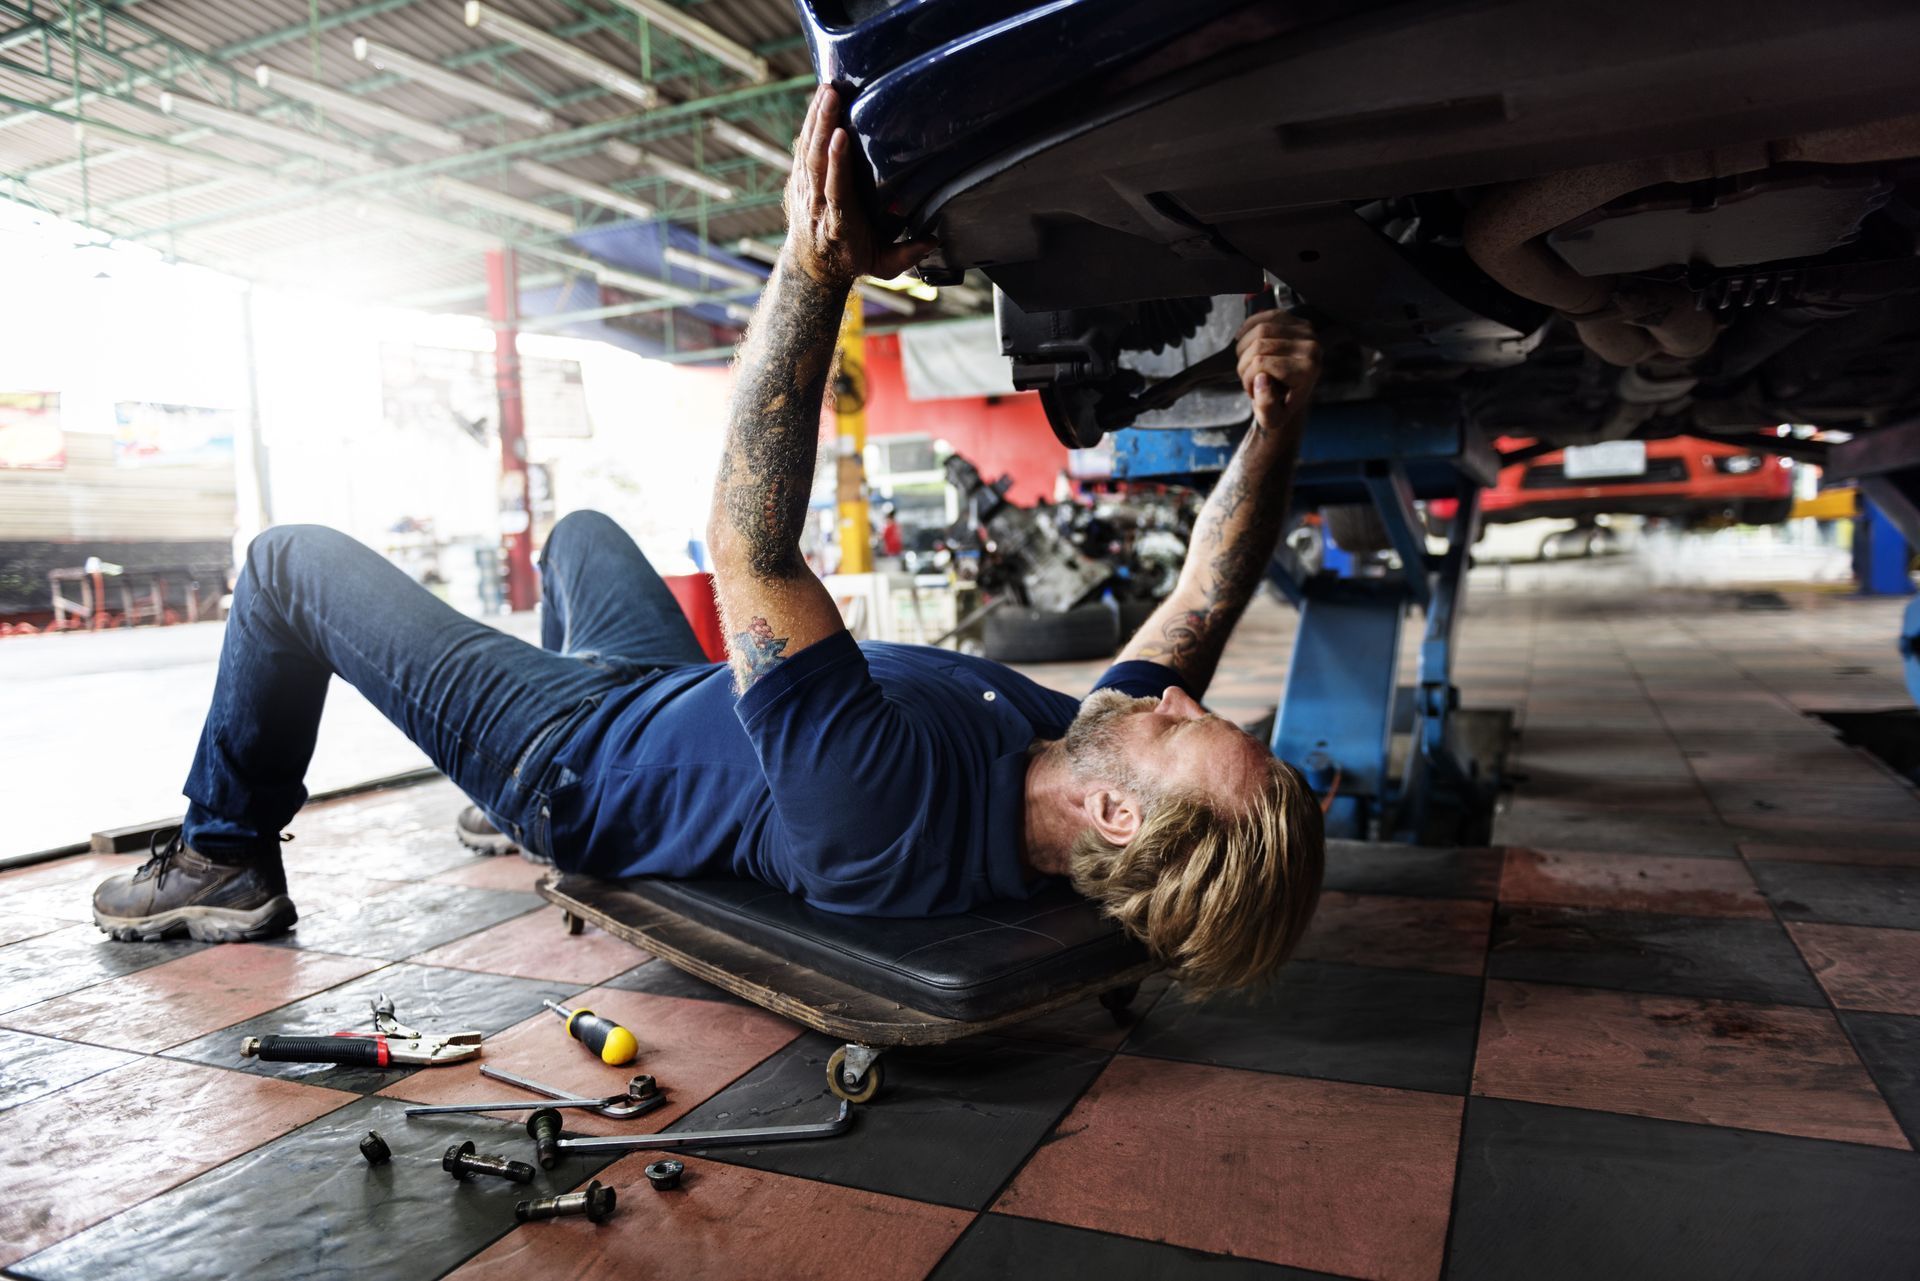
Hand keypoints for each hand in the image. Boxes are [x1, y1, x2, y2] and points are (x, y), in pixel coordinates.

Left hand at [781, 83, 932, 287]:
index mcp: (839, 222)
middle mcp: (817, 203)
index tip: (841, 136)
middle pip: (817, 161)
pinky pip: (802, 148)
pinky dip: (809, 123)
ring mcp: (805, 190)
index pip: (835, 188)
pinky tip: (818, 100)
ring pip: (807, 150)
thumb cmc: (850, 259)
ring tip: (826, 88)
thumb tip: (934, 240)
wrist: (812, 265)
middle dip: (823, 126)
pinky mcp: (799, 179)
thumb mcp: (881, 265)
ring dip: (816, 118)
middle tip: (832, 95)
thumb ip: (907, 254)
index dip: (837, 162)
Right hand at [1235, 310, 1320, 430]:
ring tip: (1248, 364)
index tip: (1250, 391)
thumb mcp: (1271, 419)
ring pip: (1259, 330)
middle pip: (1259, 345)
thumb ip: (1266, 406)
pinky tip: (1245, 344)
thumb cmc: (1280, 407)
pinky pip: (1264, 316)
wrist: (1292, 393)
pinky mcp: (1297, 321)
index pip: (1261, 363)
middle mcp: (1311, 348)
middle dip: (1244, 363)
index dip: (1247, 377)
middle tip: (1247, 377)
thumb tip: (1261, 379)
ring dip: (1244, 348)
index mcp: (1307, 372)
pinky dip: (1248, 328)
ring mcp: (1306, 332)